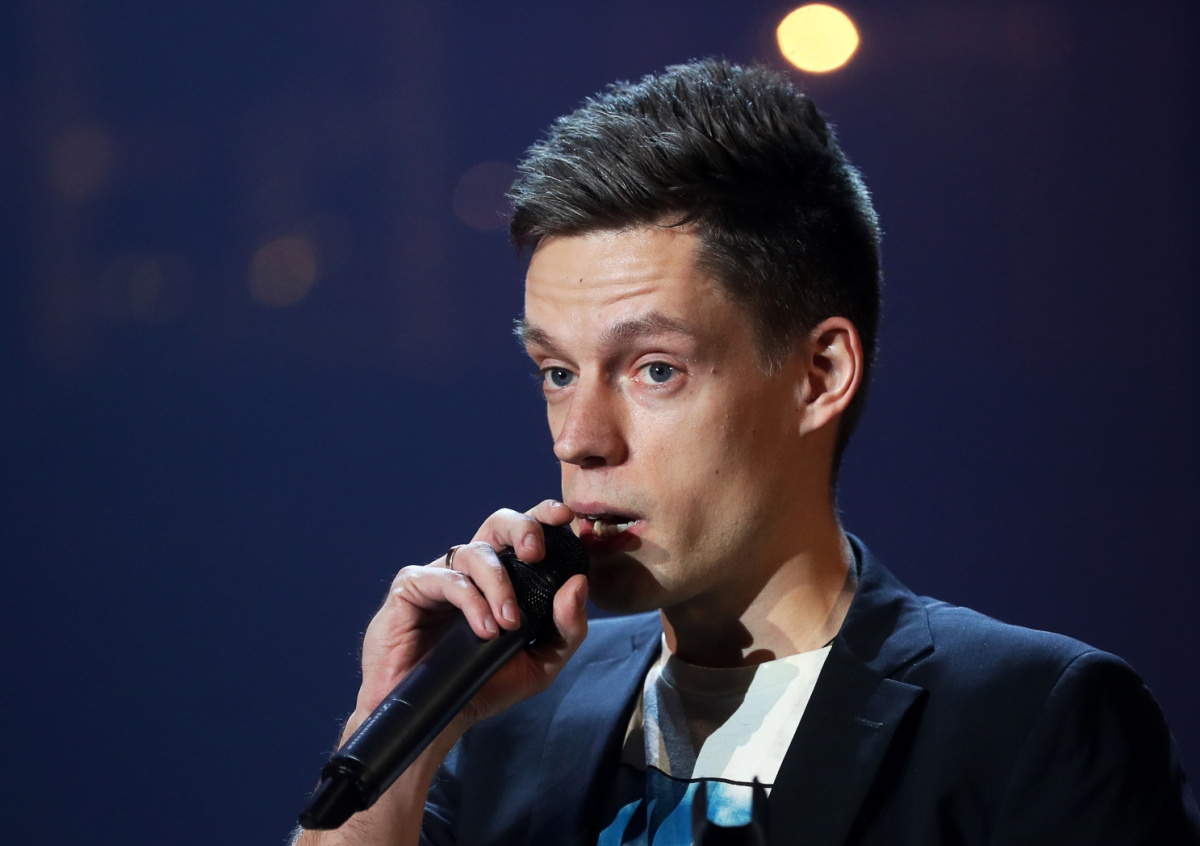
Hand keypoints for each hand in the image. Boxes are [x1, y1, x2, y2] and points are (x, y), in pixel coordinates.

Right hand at [347, 500, 588, 747]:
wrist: (435, 718)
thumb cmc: (484, 685)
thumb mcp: (540, 663)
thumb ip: (567, 628)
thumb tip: (578, 585)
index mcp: (503, 578)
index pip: (524, 535)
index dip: (542, 517)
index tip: (564, 518)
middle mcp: (472, 570)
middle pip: (498, 523)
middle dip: (522, 528)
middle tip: (535, 554)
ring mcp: (440, 576)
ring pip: (474, 553)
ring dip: (499, 586)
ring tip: (508, 624)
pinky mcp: (410, 588)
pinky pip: (446, 580)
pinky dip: (471, 603)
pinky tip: (484, 631)